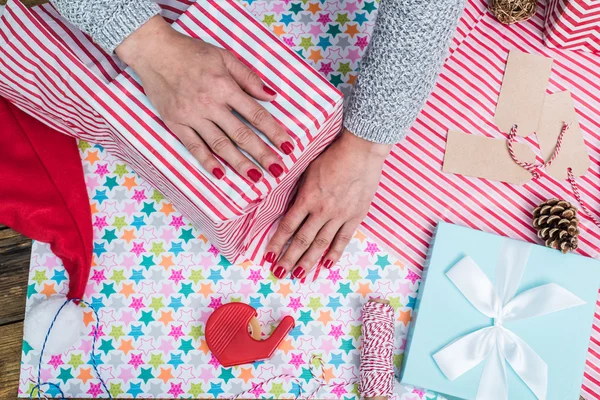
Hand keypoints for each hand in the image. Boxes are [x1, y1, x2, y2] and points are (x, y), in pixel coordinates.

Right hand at [115, 16, 293, 180]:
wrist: (154, 51)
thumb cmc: (191, 52)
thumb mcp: (224, 56)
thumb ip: (248, 78)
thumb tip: (271, 96)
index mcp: (224, 86)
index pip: (255, 114)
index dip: (273, 131)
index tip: (287, 146)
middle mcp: (210, 104)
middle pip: (241, 134)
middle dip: (261, 153)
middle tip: (277, 170)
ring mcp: (192, 116)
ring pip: (219, 144)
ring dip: (239, 163)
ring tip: (255, 177)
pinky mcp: (175, 123)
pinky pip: (193, 146)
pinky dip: (206, 161)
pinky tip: (220, 174)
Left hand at [265, 129, 391, 279]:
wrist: (361, 151)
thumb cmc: (332, 156)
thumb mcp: (308, 171)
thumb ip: (300, 192)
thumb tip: (290, 208)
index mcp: (307, 198)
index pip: (288, 226)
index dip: (276, 243)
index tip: (268, 256)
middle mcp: (322, 210)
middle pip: (302, 240)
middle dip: (288, 259)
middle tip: (279, 273)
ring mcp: (340, 215)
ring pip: (321, 244)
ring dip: (308, 262)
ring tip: (298, 276)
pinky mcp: (355, 216)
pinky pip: (343, 239)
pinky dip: (335, 254)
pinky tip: (327, 265)